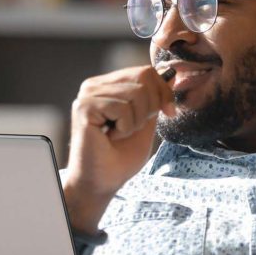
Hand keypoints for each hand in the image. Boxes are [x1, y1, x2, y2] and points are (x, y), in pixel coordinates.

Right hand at [64, 66, 174, 232]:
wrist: (101, 183)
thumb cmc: (120, 157)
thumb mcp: (147, 122)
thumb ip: (155, 98)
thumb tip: (171, 74)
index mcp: (108, 86)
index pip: (146, 71)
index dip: (163, 92)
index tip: (167, 113)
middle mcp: (95, 85)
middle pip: (144, 77)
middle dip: (151, 108)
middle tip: (132, 129)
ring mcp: (87, 94)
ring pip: (136, 94)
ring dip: (135, 122)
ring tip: (118, 134)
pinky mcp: (84, 107)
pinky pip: (123, 108)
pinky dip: (125, 128)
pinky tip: (110, 137)